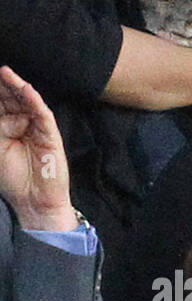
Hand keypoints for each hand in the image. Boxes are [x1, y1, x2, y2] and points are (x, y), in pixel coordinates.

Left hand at [0, 67, 76, 231]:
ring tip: (6, 73)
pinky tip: (25, 89)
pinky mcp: (50, 135)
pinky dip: (34, 101)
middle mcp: (22, 124)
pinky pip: (42, 114)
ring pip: (26, 103)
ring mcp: (37, 128)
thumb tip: (8, 109)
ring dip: (17, 87)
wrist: (32, 200)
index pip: (0, 103)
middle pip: (12, 99)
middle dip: (3, 85)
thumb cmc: (12, 178)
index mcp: (6, 126)